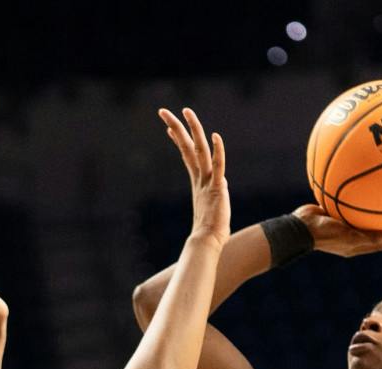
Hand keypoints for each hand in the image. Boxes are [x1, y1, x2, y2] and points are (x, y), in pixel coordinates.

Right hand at [160, 106, 227, 242]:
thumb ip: (214, 199)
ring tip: (185, 112)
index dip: (180, 140)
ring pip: (199, 150)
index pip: (187, 156)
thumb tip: (216, 196)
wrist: (206, 243)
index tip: (171, 128)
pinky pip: (218, 166)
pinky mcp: (217, 188)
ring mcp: (207, 182)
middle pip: (187, 147)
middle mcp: (200, 179)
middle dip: (177, 127)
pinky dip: (218, 151)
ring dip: (192, 129)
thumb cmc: (208, 234)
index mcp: (198, 183)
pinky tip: (216, 136)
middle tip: (163, 112)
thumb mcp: (212, 211)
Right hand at [292, 204, 381, 257]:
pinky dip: (356, 198)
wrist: (300, 227)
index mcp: (353, 246)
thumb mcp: (349, 237)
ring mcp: (340, 225)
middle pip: (371, 232)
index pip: (378, 245)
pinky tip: (362, 186)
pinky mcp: (332, 213)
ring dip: (370, 212)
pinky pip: (347, 205)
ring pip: (360, 218)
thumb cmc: (325, 235)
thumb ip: (370, 237)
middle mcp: (349, 236)